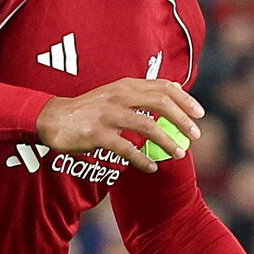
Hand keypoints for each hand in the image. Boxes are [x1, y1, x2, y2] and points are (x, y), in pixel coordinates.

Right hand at [36, 78, 204, 172]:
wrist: (53, 119)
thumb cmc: (90, 110)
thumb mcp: (115, 94)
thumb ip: (142, 94)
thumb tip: (175, 92)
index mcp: (126, 85)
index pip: (163, 86)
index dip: (185, 99)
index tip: (200, 114)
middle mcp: (119, 95)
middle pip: (160, 103)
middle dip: (182, 120)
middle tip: (195, 136)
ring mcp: (107, 114)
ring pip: (147, 126)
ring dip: (167, 141)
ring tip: (179, 154)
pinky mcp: (97, 134)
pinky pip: (126, 148)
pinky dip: (142, 159)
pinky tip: (151, 167)